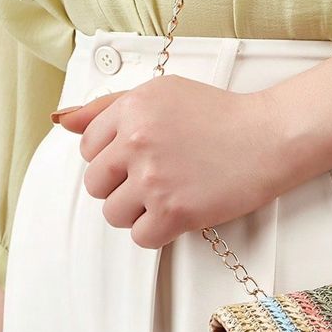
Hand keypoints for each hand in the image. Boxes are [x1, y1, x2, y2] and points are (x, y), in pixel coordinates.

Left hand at [54, 75, 288, 247]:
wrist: (269, 137)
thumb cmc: (220, 115)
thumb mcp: (162, 93)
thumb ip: (108, 107)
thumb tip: (63, 122)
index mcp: (132, 108)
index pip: (88, 147)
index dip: (113, 157)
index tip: (140, 157)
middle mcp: (137, 141)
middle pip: (96, 184)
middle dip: (121, 186)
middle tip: (156, 179)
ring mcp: (154, 179)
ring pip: (114, 214)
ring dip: (138, 212)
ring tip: (168, 196)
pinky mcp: (174, 211)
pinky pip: (140, 237)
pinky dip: (157, 232)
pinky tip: (178, 213)